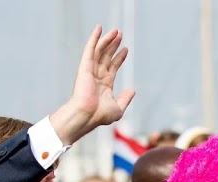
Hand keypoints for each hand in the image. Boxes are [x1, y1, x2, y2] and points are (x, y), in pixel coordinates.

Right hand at [50, 26, 135, 145]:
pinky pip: (90, 49)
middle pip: (107, 56)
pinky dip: (94, 38)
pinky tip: (99, 29)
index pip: (113, 67)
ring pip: (100, 51)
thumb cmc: (100, 116)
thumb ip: (125, 98)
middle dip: (113, 45)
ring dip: (107, 40)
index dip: (119, 58)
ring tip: (116, 31)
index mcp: (105, 85)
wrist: (87, 115)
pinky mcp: (85, 67)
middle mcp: (97, 76)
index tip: (125, 49)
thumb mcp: (118, 108)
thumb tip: (133, 90)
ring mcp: (90, 70)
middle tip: (120, 34)